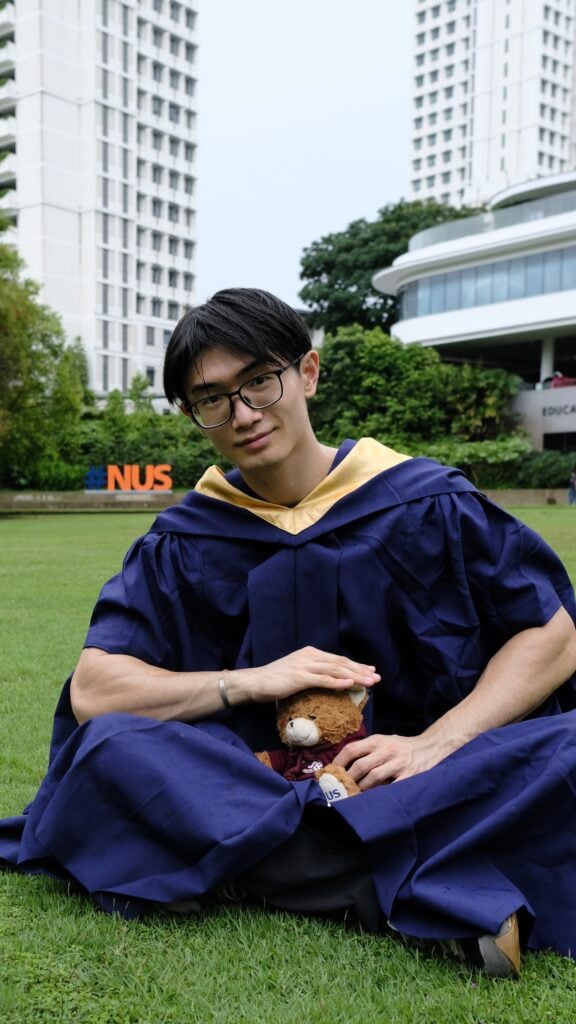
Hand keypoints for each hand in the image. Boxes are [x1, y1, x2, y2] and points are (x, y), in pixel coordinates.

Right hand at [246, 646, 379, 702]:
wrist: (255, 682)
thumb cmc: (275, 680)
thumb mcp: (297, 672)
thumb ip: (312, 673)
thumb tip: (329, 681)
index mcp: (310, 653)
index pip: (338, 659)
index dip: (355, 665)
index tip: (370, 671)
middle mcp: (310, 656)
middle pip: (340, 662)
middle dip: (360, 670)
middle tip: (376, 677)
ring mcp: (305, 665)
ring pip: (336, 670)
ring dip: (355, 676)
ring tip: (369, 682)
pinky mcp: (300, 677)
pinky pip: (323, 679)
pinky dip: (337, 681)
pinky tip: (349, 684)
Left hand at [332, 733, 446, 788]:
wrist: (430, 747)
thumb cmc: (402, 747)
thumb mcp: (384, 741)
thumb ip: (367, 750)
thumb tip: (343, 765)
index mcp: (377, 741)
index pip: (352, 749)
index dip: (338, 762)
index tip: (331, 773)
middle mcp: (387, 750)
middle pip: (360, 766)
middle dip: (348, 780)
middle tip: (341, 789)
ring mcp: (398, 763)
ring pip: (373, 778)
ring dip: (362, 789)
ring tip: (356, 795)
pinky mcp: (409, 775)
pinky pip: (391, 787)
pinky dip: (381, 794)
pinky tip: (375, 798)